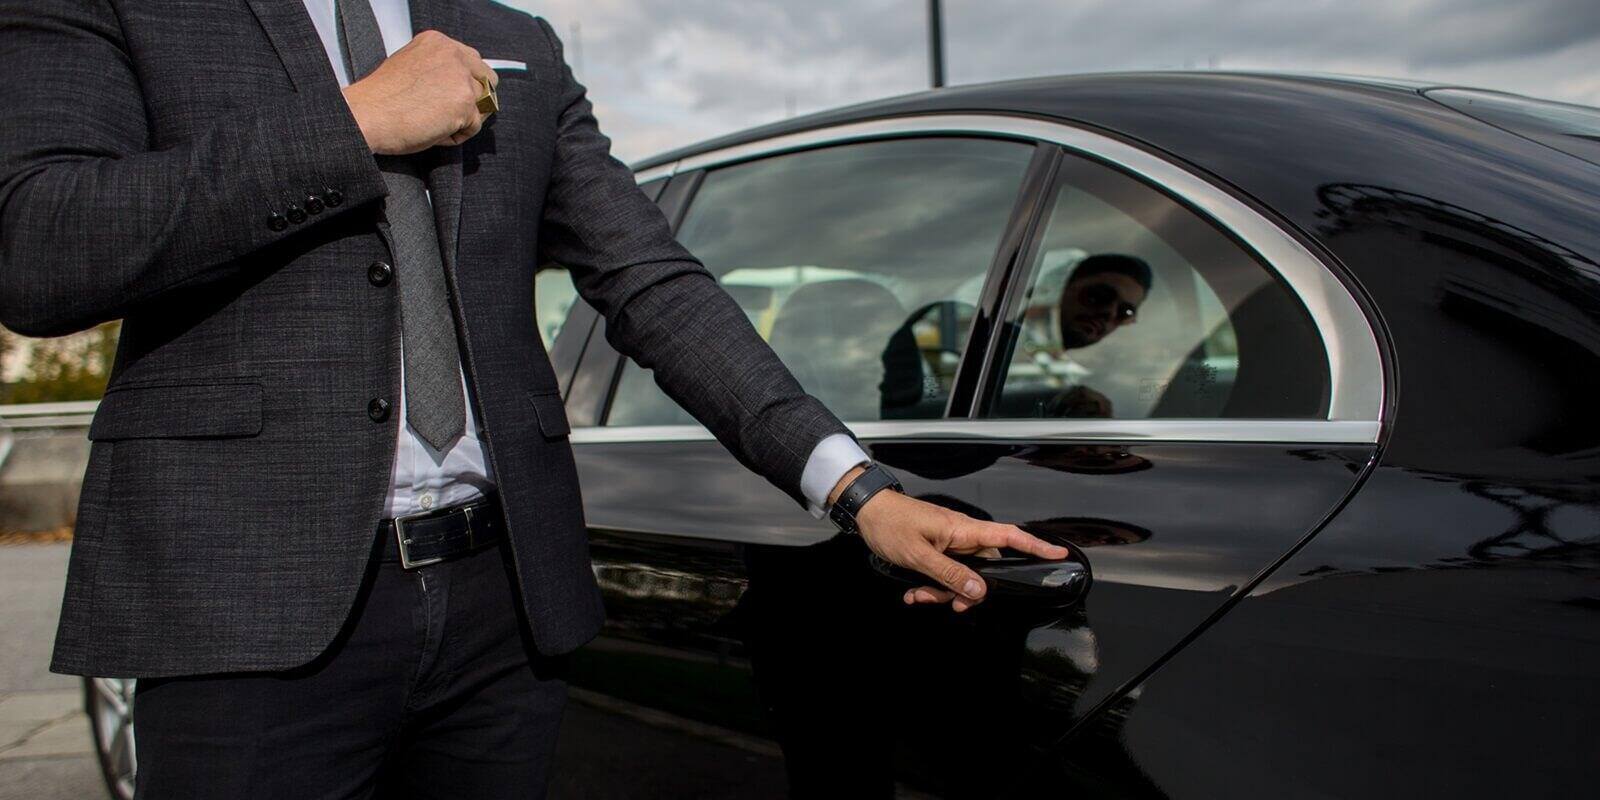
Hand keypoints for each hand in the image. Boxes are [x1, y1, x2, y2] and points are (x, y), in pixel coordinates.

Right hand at [339, 29, 497, 154]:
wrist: (366, 115)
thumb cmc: (382, 99)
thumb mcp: (412, 66)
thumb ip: (438, 69)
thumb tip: (463, 85)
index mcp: (438, 42)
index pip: (473, 61)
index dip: (469, 83)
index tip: (455, 98)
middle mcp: (453, 54)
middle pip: (488, 80)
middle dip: (477, 100)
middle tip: (456, 116)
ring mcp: (461, 77)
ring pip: (483, 105)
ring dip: (464, 119)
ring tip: (434, 124)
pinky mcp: (464, 103)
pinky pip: (473, 127)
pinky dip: (456, 136)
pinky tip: (432, 132)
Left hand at [834, 469, 1070, 611]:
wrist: (866, 511)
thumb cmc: (890, 524)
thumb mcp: (918, 555)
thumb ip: (950, 574)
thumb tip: (979, 590)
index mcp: (962, 530)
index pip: (1008, 537)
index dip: (1035, 545)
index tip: (1058, 553)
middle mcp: (961, 536)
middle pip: (984, 569)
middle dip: (967, 591)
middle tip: (947, 603)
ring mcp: (949, 543)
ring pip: (962, 576)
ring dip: (943, 591)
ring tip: (919, 594)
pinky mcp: (937, 549)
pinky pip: (945, 573)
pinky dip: (932, 586)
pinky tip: (913, 592)